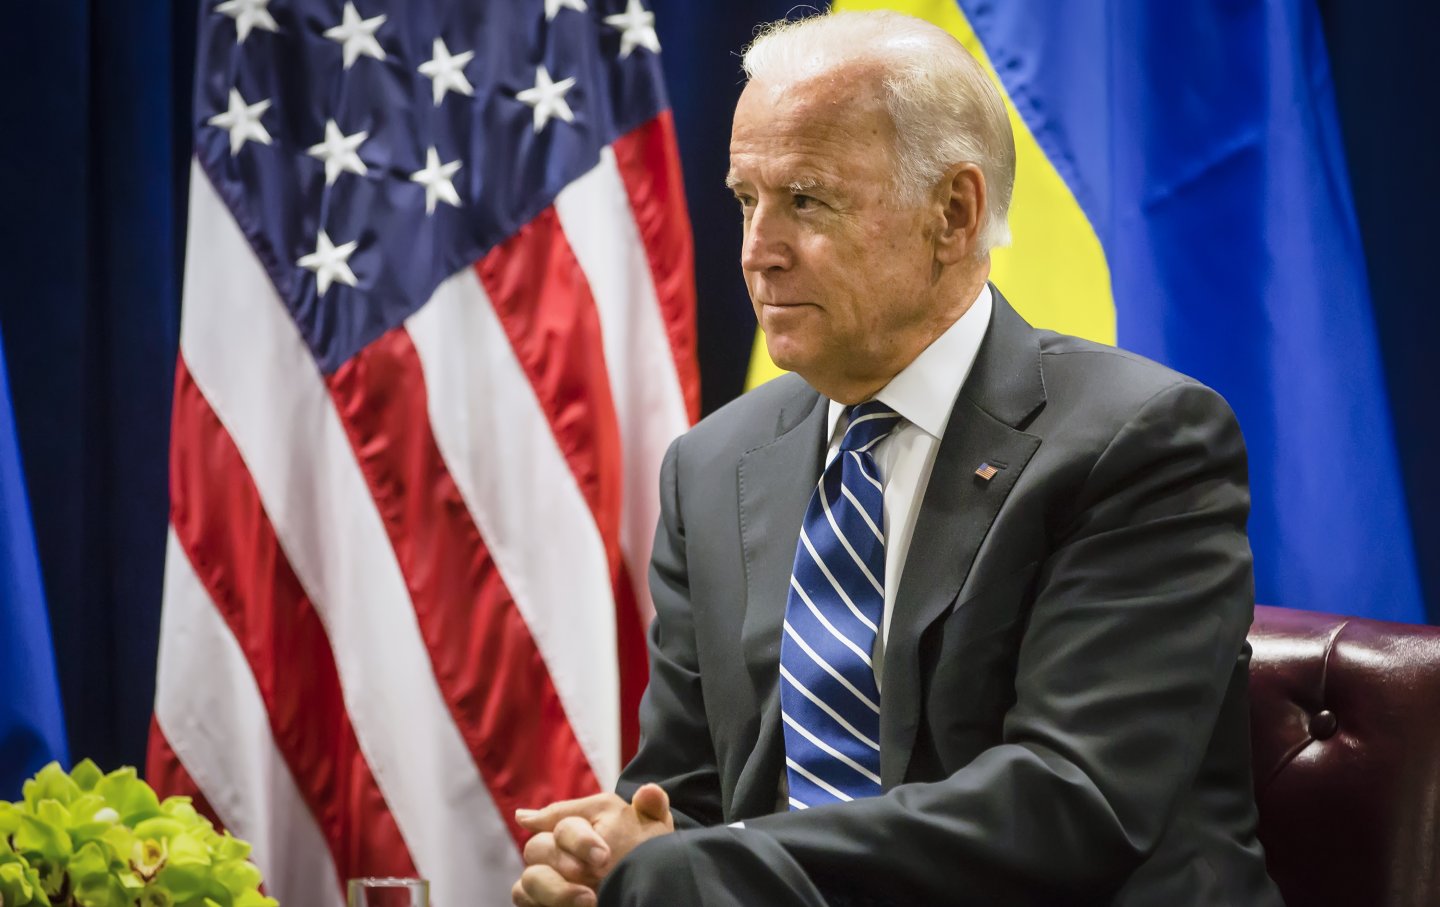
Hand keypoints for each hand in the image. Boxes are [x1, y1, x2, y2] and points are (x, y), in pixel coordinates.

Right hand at [510, 784, 674, 906]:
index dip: (579, 839)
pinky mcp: (541, 899)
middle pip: (538, 846)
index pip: (561, 819)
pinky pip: (522, 895)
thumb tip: (647, 791)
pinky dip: (539, 902)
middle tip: (597, 872)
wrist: (652, 892)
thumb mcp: (656, 831)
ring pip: (530, 876)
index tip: (603, 855)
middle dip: (565, 861)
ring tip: (588, 900)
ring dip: (555, 889)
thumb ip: (652, 807)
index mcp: (582, 823)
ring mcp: (548, 874)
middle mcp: (559, 847)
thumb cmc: (650, 858)